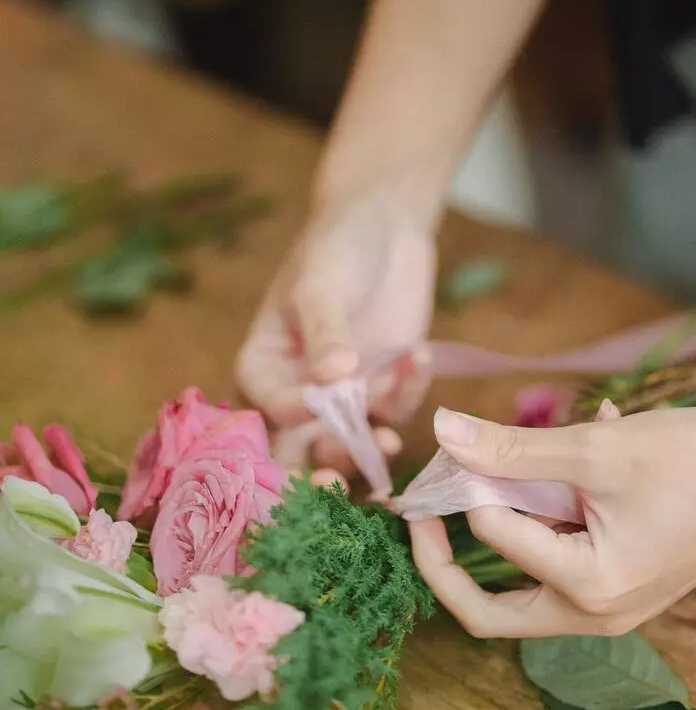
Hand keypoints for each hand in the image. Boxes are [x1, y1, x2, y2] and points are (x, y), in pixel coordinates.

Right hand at [235, 187, 436, 476]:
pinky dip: (407, 395)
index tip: (317, 404)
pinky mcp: (384, 393)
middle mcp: (298, 393)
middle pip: (301, 449)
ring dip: (367, 451)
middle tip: (337, 483)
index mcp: (263, 368)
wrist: (384, 226)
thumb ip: (325, 332)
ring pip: (351, 446)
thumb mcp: (321, 284)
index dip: (290, 415)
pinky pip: (394, 413)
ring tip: (389, 442)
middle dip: (319, 470)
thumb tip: (332, 379)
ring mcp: (344, 399)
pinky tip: (418, 357)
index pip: (268, 407)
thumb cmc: (336, 246)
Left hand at [409, 397, 695, 637]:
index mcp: (588, 590)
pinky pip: (564, 560)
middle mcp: (597, 615)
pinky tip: (572, 454)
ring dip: (504, 529)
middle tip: (426, 512)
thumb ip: (511, 448)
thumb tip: (442, 430)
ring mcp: (613, 605)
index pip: (494, 541)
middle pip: (490, 612)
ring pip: (525, 585)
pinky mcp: (624, 584)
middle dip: (448, 562)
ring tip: (501, 471)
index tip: (461, 446)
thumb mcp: (596, 449)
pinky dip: (549, 518)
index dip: (467, 487)